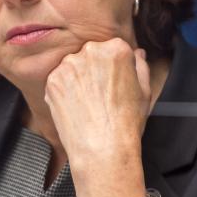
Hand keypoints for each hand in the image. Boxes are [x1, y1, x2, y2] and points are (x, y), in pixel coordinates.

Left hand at [44, 38, 151, 196]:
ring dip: (78, 79)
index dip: (113, 67)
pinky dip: (64, 91)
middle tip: (99, 95)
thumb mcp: (145, 91)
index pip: (113, 48)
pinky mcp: (52, 80)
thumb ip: (140, 66)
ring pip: (73, 66)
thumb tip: (137, 53)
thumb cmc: (126, 123)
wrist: (102, 149)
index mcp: (116, 49)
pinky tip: (76, 107)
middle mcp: (90, 51)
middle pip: (91, 54)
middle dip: (94, 70)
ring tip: (87, 103)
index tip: (113, 82)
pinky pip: (58, 80)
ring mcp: (68, 65)